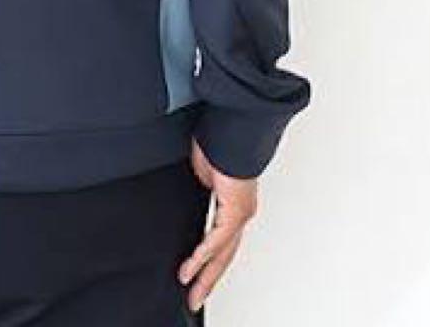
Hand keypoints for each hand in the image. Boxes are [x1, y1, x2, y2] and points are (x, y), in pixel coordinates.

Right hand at [178, 138, 258, 313]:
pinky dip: (202, 254)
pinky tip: (191, 267)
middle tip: (194, 299)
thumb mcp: (202, 172)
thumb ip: (200, 189)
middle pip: (223, 255)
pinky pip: (217, 239)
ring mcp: (240, 213)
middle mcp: (240, 212)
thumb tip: (189, 195)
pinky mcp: (236, 210)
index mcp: (232, 204)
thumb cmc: (219, 142)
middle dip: (207, 279)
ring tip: (192, 292)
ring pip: (222, 253)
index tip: (192, 275)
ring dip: (206, 275)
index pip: (219, 241)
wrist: (232, 129)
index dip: (206, 261)